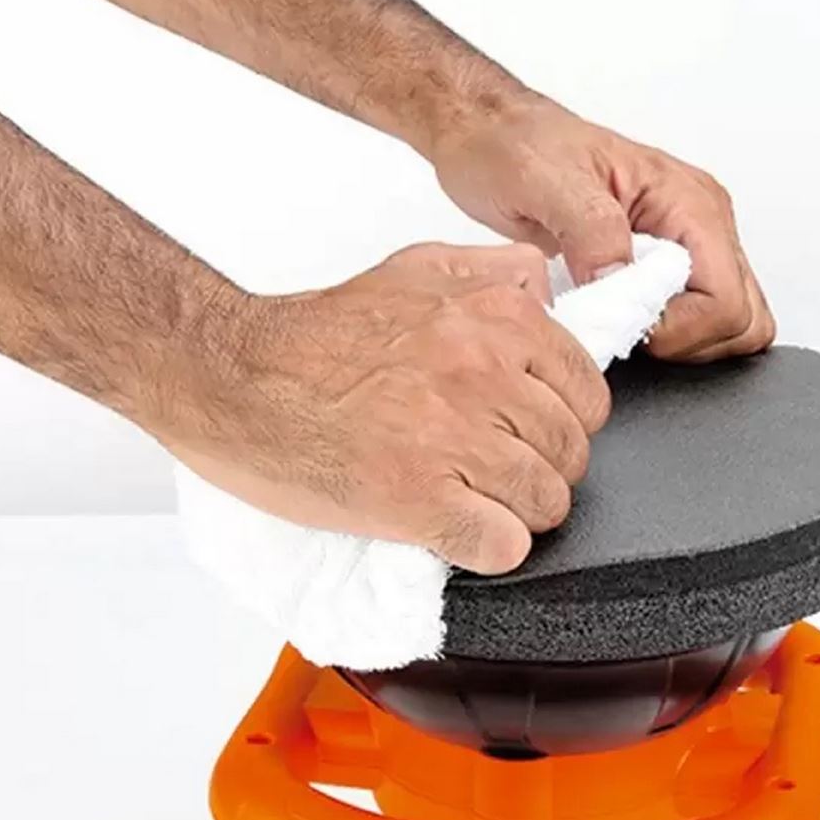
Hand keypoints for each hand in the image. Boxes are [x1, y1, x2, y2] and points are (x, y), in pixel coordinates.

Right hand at [160, 243, 609, 573]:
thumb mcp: (412, 270)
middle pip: (570, 454)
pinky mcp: (420, 502)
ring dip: (518, 515)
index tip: (530, 435)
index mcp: (494, 320)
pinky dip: (489, 549)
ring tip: (476, 505)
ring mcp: (454, 440)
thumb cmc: (315, 334)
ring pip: (545, 503)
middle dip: (543, 472)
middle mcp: (483, 375)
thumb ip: (490, 274)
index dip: (563, 423)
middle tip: (499, 476)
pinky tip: (458, 533)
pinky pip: (504, 545)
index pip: (587, 393)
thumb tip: (545, 289)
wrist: (233, 376)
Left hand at [430, 95, 774, 362]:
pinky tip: (617, 318)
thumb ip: (592, 229)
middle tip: (625, 327)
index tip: (627, 323)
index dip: (681, 331)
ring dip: (679, 343)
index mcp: (688, 200)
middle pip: (742, 320)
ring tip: (618, 320)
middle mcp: (698, 223)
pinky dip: (667, 339)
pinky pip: (697, 322)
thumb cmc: (517, 146)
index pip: (728, 299)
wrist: (491, 137)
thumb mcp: (547, 181)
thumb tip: (621, 279)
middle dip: (687, 342)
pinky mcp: (662, 267)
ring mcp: (685, 247)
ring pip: (728, 326)